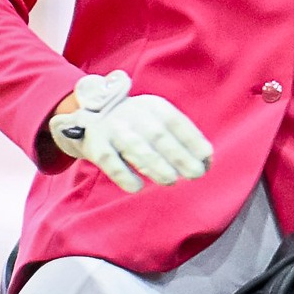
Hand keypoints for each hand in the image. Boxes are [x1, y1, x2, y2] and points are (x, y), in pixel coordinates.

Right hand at [47, 71, 212, 193]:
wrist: (86, 116)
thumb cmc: (134, 125)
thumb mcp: (156, 121)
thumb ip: (180, 139)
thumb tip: (206, 161)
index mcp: (152, 107)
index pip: (176, 121)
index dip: (193, 140)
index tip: (207, 158)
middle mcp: (132, 114)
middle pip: (158, 135)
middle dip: (179, 156)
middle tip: (195, 174)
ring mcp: (112, 128)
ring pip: (137, 148)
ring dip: (156, 166)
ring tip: (170, 180)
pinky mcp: (95, 144)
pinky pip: (110, 161)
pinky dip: (124, 175)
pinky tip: (137, 187)